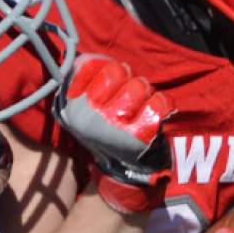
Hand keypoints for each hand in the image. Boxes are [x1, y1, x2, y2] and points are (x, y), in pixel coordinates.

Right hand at [52, 55, 173, 214]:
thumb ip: (79, 81)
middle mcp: (88, 115)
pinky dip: (162, 106)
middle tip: (128, 98)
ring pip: (140, 85)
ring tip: (139, 109)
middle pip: (117, 71)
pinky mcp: (140, 135)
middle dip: (128, 79)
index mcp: (71, 105)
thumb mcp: (78, 111)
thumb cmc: (103, 134)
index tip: (111, 82)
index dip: (106, 68)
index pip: (90, 64)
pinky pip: (160, 102)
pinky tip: (153, 117)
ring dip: (145, 93)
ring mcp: (114, 125)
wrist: (122, 174)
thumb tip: (84, 58)